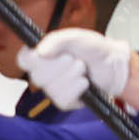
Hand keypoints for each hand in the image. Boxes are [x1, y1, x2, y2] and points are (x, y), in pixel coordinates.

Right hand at [19, 27, 138, 112]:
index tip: (43, 54)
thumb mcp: (78, 37)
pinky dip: (77, 89)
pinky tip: (84, 83)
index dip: (31, 59)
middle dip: (61, 66)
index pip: (23, 60)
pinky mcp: (64, 101)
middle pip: (37, 75)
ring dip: (73, 76)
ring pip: (51, 88)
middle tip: (74, 59)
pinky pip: (62, 99)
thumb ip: (57, 40)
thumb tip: (39, 52)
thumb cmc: (96, 50)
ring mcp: (53, 88)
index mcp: (43, 56)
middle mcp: (44, 73)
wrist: (115, 65)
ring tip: (83, 69)